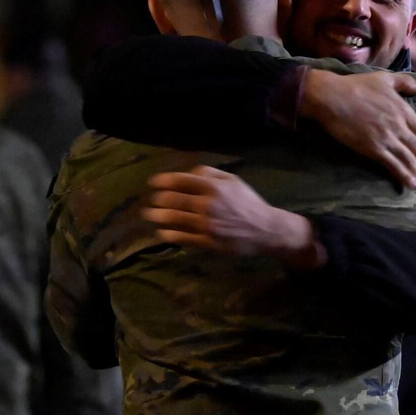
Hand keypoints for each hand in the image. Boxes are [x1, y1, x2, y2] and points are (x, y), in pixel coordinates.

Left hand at [144, 167, 321, 268]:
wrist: (266, 230)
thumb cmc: (248, 202)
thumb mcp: (233, 180)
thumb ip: (210, 173)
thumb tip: (189, 172)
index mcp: (213, 187)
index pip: (181, 180)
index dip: (163, 180)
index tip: (153, 183)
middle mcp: (207, 205)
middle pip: (173, 200)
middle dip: (158, 199)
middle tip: (151, 200)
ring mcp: (206, 225)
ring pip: (174, 219)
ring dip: (157, 216)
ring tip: (149, 215)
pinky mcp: (207, 242)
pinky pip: (182, 237)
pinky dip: (168, 234)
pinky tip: (162, 232)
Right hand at [299, 70, 415, 189]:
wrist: (333, 97)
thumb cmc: (356, 86)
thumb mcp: (385, 78)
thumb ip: (406, 83)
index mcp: (403, 110)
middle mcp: (398, 126)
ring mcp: (386, 139)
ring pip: (408, 159)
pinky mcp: (373, 149)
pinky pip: (393, 165)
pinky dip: (404, 176)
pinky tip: (411, 184)